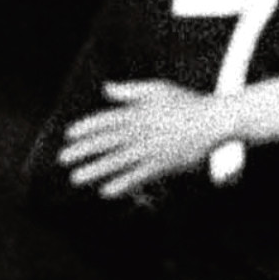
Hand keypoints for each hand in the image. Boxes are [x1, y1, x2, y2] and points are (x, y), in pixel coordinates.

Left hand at [59, 80, 235, 195]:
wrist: (215, 121)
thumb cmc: (189, 103)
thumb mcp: (157, 88)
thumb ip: (129, 90)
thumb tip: (107, 89)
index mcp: (137, 112)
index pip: (104, 120)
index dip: (85, 128)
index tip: (69, 135)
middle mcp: (140, 131)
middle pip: (105, 142)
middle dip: (83, 151)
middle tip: (63, 159)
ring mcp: (151, 149)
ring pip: (117, 161)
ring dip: (95, 170)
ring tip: (76, 178)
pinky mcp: (164, 164)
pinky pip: (139, 176)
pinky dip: (122, 184)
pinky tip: (106, 191)